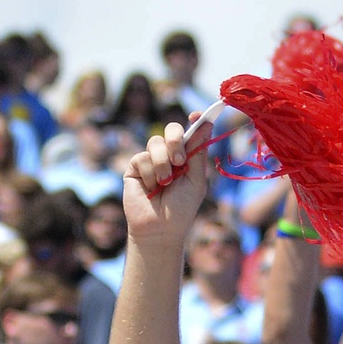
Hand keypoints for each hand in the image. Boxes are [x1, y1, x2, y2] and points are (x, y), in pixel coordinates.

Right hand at [122, 121, 212, 247]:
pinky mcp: (135, 167)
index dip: (196, 122)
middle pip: (172, 130)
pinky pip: (142, 157)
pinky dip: (150, 173)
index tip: (198, 115)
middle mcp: (170, 156)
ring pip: (155, 143)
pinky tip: (151, 188)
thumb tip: (207, 126)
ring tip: (165, 184)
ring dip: (163, 164)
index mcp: (188, 158)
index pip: (191, 134)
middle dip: (175, 140)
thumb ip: (198, 154)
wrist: (161, 227)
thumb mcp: (196, 180)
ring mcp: (152, 160)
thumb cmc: (182, 208)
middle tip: (179, 160)